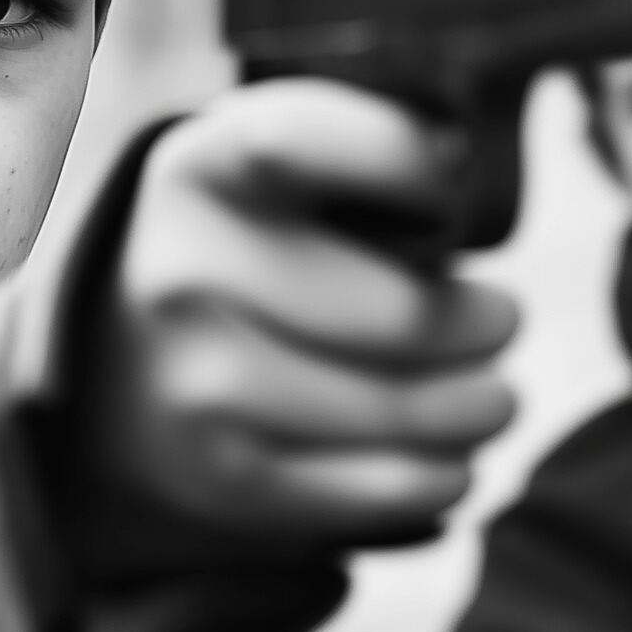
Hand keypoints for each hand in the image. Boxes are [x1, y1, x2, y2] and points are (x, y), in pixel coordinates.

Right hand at [78, 80, 517, 568]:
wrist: (127, 371)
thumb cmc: (257, 249)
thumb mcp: (277, 172)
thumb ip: (362, 148)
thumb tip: (459, 159)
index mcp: (199, 170)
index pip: (299, 142)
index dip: (401, 159)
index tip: (453, 188)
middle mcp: (181, 275)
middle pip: (399, 313)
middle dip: (484, 323)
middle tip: (504, 321)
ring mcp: (197, 385)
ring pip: (400, 410)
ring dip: (478, 409)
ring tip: (493, 399)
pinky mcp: (225, 478)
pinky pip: (380, 489)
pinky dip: (440, 476)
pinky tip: (453, 459)